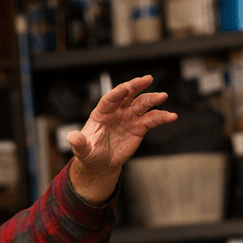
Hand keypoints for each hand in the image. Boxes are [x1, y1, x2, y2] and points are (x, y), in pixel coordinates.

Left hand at [67, 75, 177, 203]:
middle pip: (128, 94)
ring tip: (163, 96)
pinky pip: (152, 120)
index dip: (117, 93)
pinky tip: (171, 116)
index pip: (110, 98)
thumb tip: (71, 137)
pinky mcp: (139, 127)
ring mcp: (129, 117)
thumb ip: (79, 142)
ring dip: (153, 99)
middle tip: (147, 79)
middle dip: (137, 86)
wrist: (101, 162)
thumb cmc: (90, 152)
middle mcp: (117, 111)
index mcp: (102, 112)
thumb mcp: (83, 149)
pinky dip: (162, 117)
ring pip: (142, 104)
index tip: (125, 88)